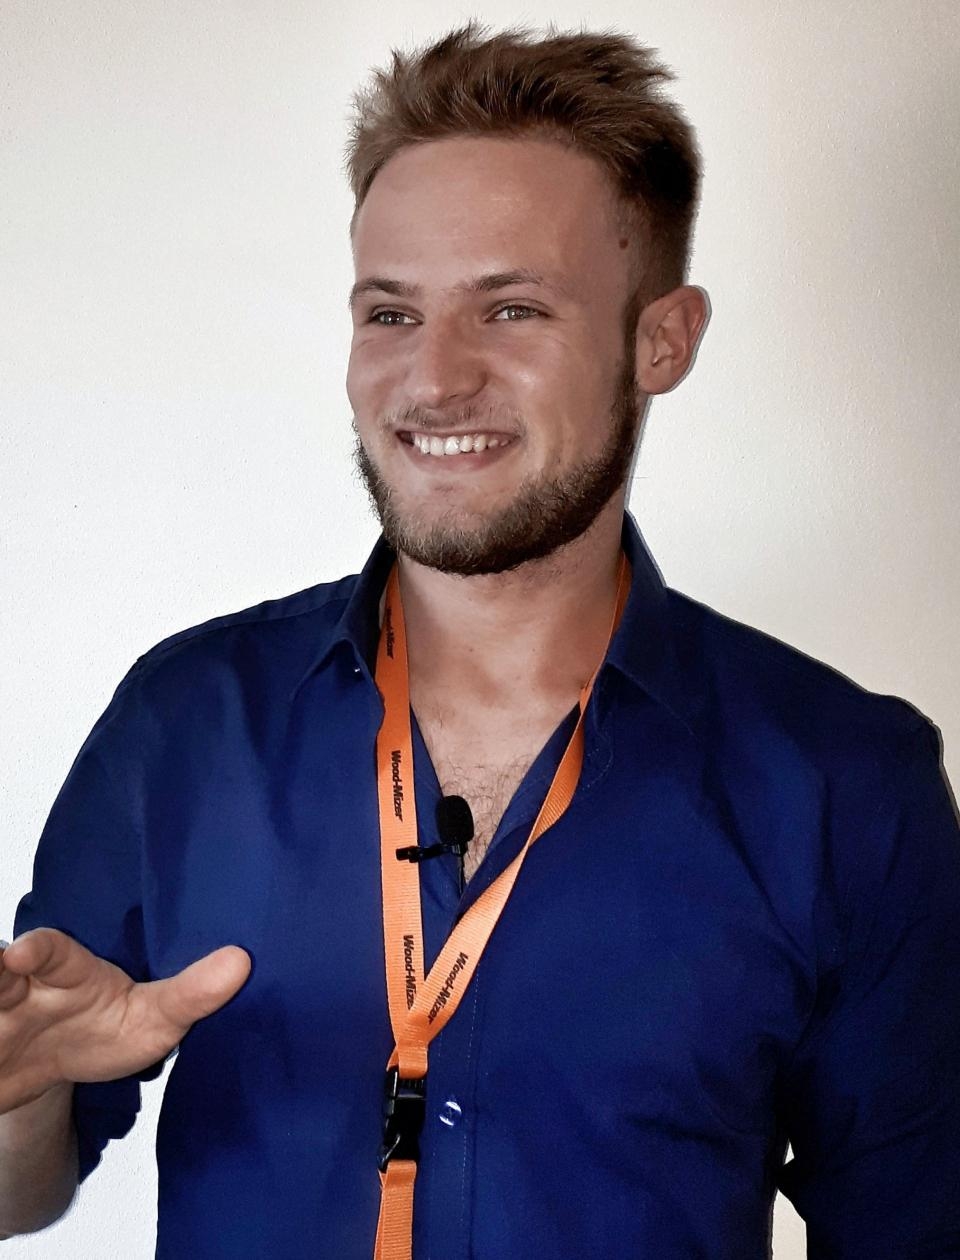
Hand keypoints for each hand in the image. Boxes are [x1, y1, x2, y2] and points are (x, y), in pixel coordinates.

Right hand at [0, 929, 250, 1114]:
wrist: (52, 1072)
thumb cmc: (104, 1031)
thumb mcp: (151, 1019)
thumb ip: (190, 994)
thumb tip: (243, 960)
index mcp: (66, 972)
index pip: (49, 952)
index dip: (35, 949)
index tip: (22, 954)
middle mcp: (20, 986)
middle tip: (3, 967)